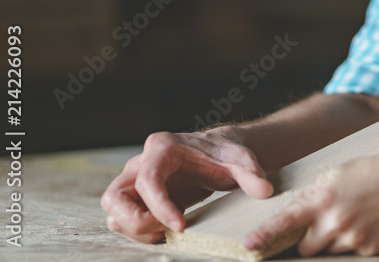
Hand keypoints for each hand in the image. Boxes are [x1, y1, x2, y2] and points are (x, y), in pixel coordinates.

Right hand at [101, 127, 273, 242]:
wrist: (219, 154)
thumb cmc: (225, 155)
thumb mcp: (242, 161)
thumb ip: (252, 175)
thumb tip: (264, 191)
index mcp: (162, 147)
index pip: (148, 179)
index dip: (159, 206)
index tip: (181, 226)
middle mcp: (141, 162)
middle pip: (115, 196)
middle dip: (136, 220)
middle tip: (168, 230)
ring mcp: (135, 180)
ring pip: (114, 211)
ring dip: (135, 229)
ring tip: (169, 231)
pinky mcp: (136, 197)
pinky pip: (123, 219)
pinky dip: (139, 231)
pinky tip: (167, 230)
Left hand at [244, 153, 378, 256]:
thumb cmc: (366, 173)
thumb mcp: (333, 176)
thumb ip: (310, 197)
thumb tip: (291, 220)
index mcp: (322, 200)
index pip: (286, 221)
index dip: (264, 235)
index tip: (249, 245)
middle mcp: (336, 222)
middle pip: (306, 248)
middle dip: (310, 239)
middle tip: (325, 221)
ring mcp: (353, 238)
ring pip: (329, 250)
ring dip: (333, 239)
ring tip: (352, 216)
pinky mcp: (369, 249)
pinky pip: (351, 253)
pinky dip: (354, 241)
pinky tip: (366, 222)